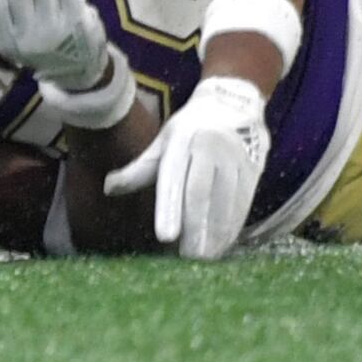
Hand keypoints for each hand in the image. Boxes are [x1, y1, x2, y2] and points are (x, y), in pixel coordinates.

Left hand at [103, 71, 272, 257]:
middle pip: (201, 195)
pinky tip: (225, 244)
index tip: (165, 237)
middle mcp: (208, 151)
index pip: (174, 181)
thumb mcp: (162, 142)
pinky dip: (234, 225)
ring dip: (217, 232)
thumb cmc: (189, 129)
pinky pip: (243, 202)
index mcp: (181, 143)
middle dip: (195, 228)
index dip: (170, 210)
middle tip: (188, 257)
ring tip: (206, 257)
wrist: (233, 104)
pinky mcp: (252, 170)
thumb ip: (139, 168)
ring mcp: (234, 161)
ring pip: (226, 202)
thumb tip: (109, 188)